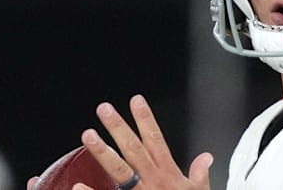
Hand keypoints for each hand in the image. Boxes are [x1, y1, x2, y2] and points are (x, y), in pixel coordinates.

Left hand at [76, 94, 211, 189]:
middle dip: (119, 127)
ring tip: (88, 135)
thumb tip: (206, 156)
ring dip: (103, 152)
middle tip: (104, 109)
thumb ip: (199, 173)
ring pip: (120, 170)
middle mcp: (153, 180)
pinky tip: (77, 184)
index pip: (155, 139)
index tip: (136, 100)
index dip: (146, 118)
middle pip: (134, 149)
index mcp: (168, 173)